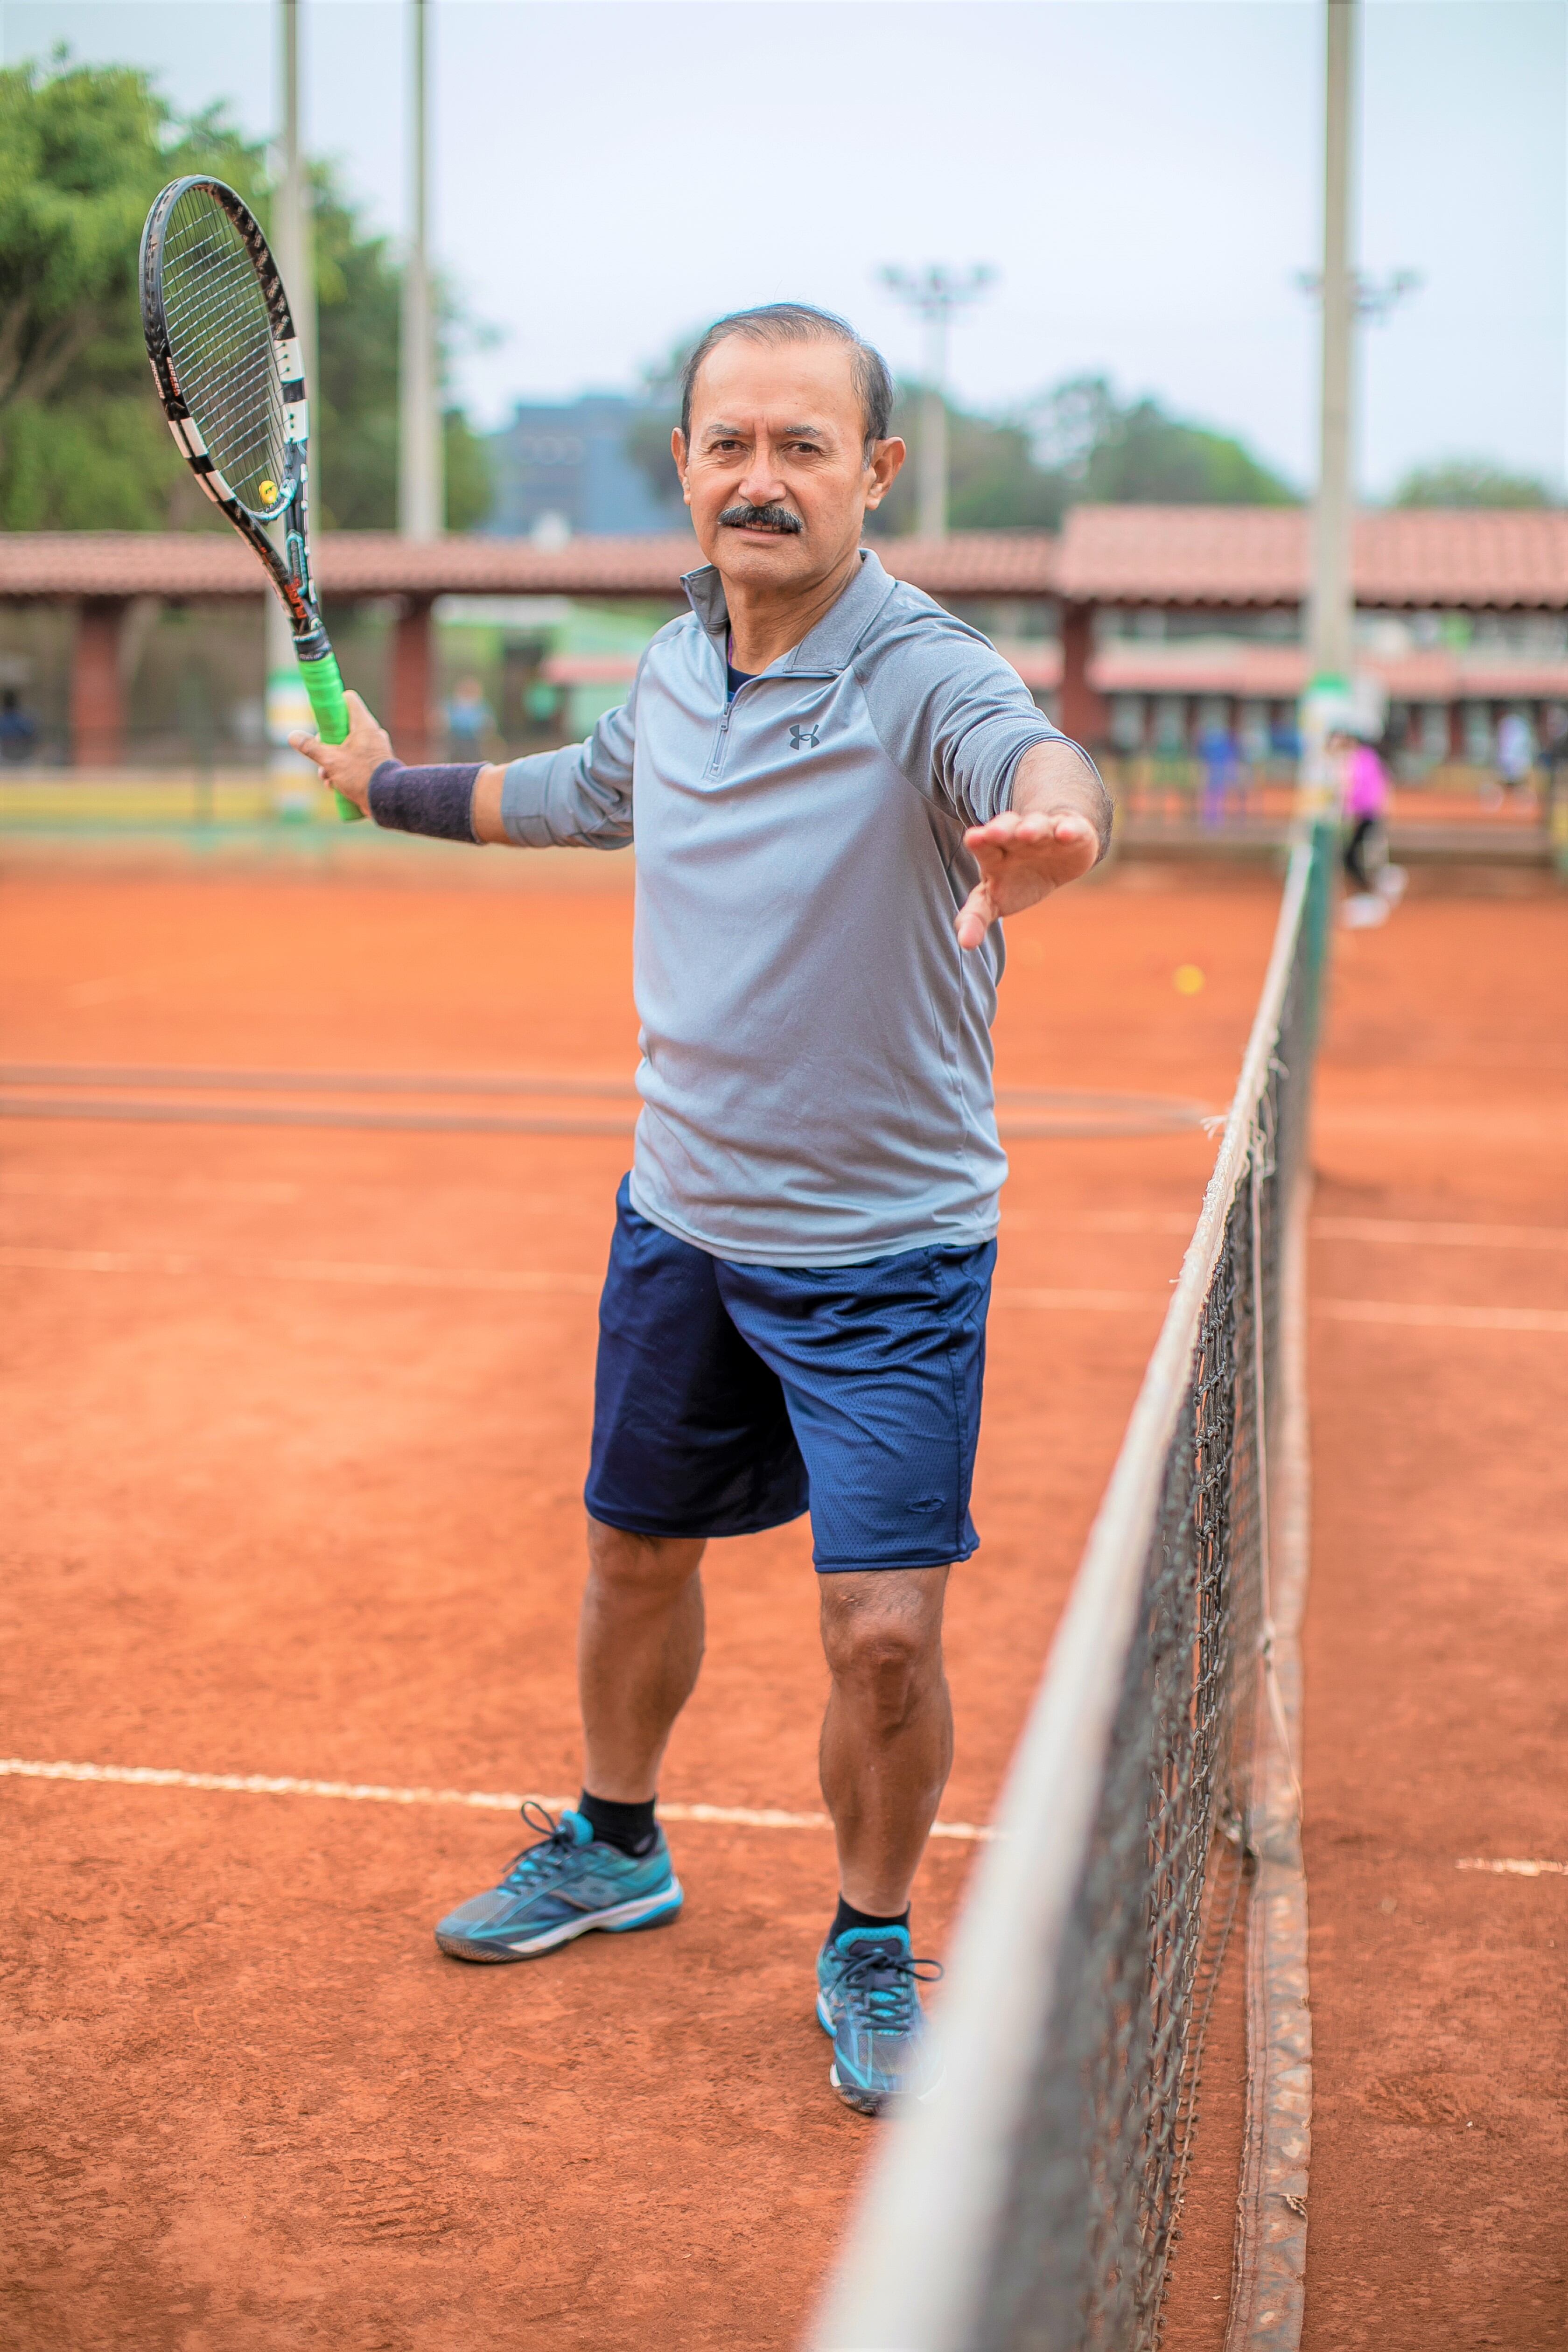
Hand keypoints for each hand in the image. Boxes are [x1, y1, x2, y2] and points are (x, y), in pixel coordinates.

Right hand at [288, 690, 392, 816]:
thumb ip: (311, 748)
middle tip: (320, 755)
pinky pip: (356, 761)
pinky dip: (344, 771)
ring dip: (332, 762)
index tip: (321, 718)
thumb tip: (292, 736)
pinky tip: (335, 786)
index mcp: (364, 725)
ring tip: (326, 777)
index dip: (333, 704)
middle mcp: (372, 734)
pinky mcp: (376, 765)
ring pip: (347, 748)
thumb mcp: (331, 761)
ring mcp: (375, 749)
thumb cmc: (361, 776)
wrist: (387, 801)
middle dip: (327, 743)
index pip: (348, 700)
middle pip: (343, 726)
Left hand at [954, 807, 1099, 949]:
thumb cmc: (1017, 882)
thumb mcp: (992, 902)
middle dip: (1001, 830)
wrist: (1058, 859)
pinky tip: (1066, 833)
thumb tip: (965, 943)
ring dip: (1032, 827)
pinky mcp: (1073, 833)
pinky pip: (1071, 829)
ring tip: (1026, 832)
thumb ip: (975, 918)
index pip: (983, 848)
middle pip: (1006, 829)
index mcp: (993, 855)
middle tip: (993, 832)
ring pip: (1037, 825)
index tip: (973, 838)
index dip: (979, 843)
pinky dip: (1069, 830)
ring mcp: (1045, 834)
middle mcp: (1016, 838)